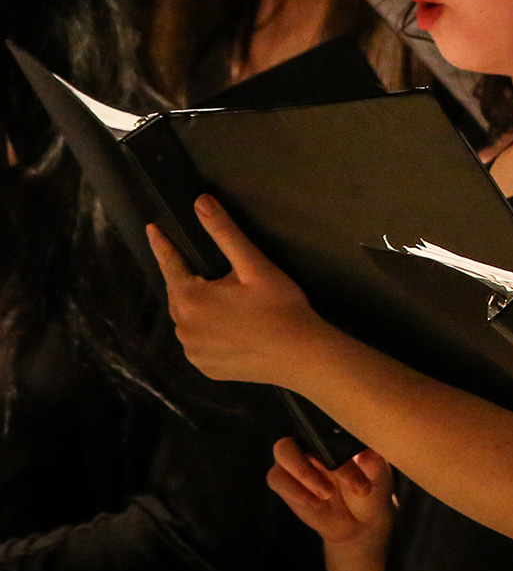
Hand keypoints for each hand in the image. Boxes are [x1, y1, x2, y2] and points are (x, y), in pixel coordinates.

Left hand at [147, 195, 333, 384]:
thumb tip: (201, 202)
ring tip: (228, 306)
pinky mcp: (206, 368)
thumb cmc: (280, 307)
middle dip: (191, 282)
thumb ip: (224, 233)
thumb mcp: (254, 265)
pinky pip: (199, 344)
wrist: (301, 355)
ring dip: (199, 309)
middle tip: (216, 276)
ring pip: (189, 321)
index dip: (162, 245)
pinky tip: (231, 330)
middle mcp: (184, 328)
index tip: (152, 229)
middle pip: (180, 295)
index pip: (170, 265)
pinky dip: (208, 334)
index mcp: (191, 299)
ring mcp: (194, 352)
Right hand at [266, 437, 394, 548]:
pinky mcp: (287, 483)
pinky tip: (316, 503)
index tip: (351, 457)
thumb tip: (366, 454)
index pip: (322, 421)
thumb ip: (374, 464)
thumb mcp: (379, 478)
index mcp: (336, 434)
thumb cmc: (372, 489)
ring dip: (304, 474)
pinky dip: (295, 491)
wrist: (362, 521)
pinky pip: (277, 478)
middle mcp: (313, 442)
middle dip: (315, 459)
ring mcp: (297, 461)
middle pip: (298, 433)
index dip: (329, 437)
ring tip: (327, 494)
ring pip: (283, 453)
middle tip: (335, 484)